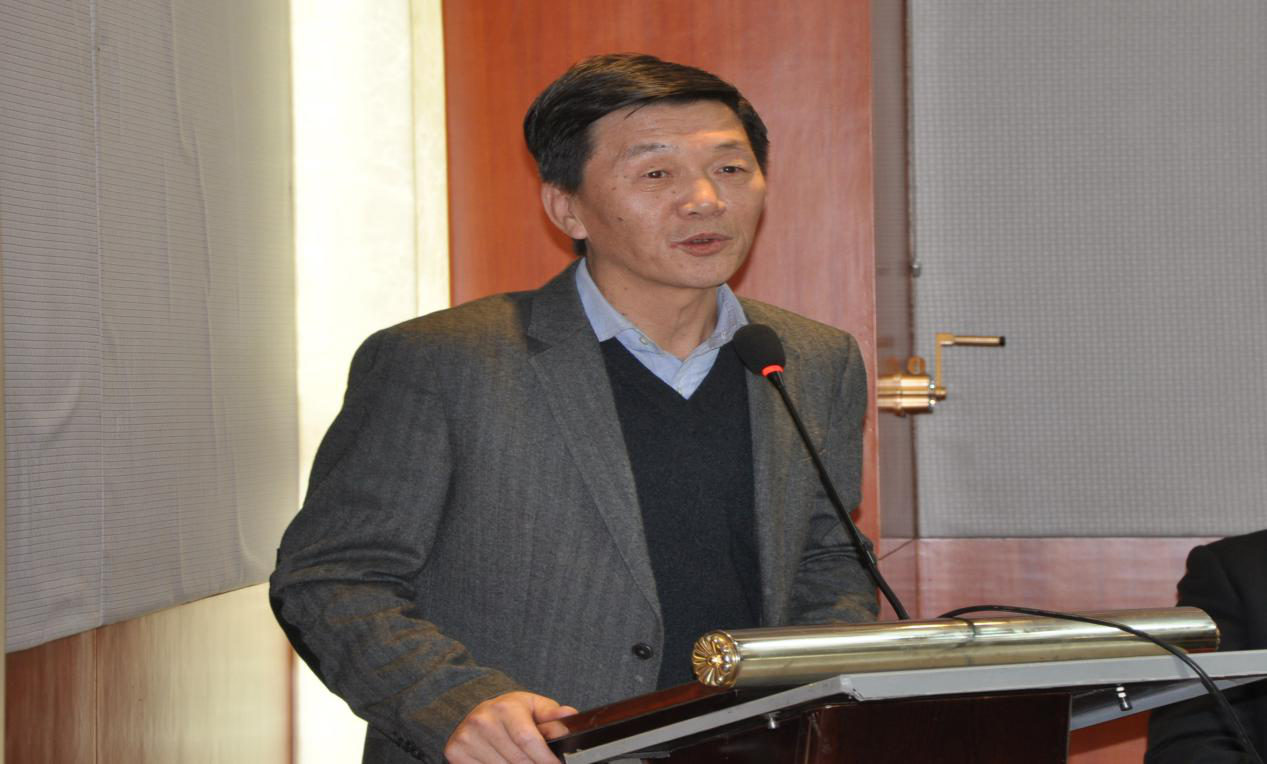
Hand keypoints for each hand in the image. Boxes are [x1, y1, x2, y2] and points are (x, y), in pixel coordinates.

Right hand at [444, 691, 577, 763]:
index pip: (527, 740)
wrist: (477, 714)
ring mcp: (467, 738)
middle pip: (517, 760)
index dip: (544, 758)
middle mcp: (483, 721)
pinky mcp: (456, 753)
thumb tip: (569, 715)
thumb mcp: (533, 707)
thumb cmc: (511, 713)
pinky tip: (504, 762)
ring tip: (524, 761)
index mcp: (505, 707)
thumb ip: (552, 715)